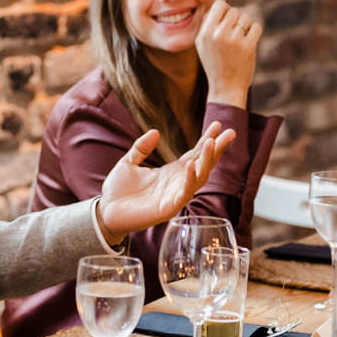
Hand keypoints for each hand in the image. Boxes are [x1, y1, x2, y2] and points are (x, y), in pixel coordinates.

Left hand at [97, 123, 235, 240]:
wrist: (105, 212)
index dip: (207, 140)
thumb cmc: (117, 190)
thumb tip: (156, 131)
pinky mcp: (168, 208)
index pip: (195, 154)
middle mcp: (177, 183)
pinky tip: (191, 164)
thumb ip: (141, 147)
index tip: (218, 125)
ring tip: (211, 143)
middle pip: (203, 164)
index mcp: (170, 172)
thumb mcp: (128, 162)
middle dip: (217, 149)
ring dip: (206, 161)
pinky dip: (189, 179)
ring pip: (199, 177)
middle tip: (231, 132)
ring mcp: (175, 195)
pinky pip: (184, 193)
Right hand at [194, 0, 260, 108]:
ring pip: (246, 18)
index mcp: (205, 33)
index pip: (219, 4)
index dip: (225, 10)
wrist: (225, 87)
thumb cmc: (214, 63)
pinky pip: (256, 27)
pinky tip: (248, 42)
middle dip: (236, 20)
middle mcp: (217, 35)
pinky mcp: (248, 47)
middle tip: (234, 34)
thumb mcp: (202, 44)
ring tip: (240, 39)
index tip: (226, 21)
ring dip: (246, 26)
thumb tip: (217, 4)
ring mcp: (233, 41)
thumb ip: (206, 24)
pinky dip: (255, 32)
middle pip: (234, 10)